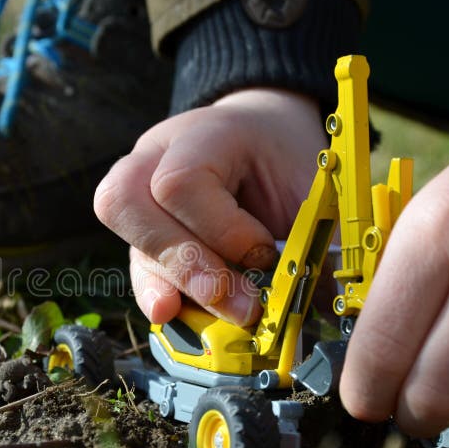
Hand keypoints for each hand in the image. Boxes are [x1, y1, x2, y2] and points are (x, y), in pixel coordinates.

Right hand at [94, 88, 325, 325]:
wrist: (264, 138)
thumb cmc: (286, 160)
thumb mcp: (310, 184)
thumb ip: (311, 234)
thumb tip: (324, 301)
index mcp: (203, 134)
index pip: (180, 182)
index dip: (220, 230)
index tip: (264, 254)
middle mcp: (154, 157)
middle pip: (124, 202)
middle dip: (179, 261)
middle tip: (229, 298)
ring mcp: (138, 191)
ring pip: (124, 237)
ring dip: (167, 282)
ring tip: (213, 311)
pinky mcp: (140, 230)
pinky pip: (135, 265)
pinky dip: (157, 293)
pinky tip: (179, 313)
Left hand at [341, 104, 448, 436]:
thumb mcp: (427, 214)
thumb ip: (398, 284)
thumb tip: (369, 359)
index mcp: (434, 235)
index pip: (383, 345)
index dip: (364, 390)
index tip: (361, 401)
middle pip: (434, 389)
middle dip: (409, 414)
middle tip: (403, 410)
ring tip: (446, 391)